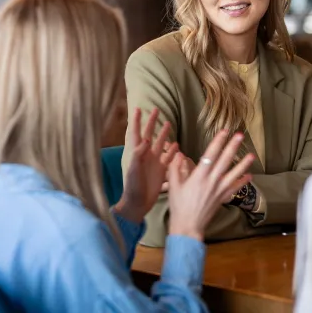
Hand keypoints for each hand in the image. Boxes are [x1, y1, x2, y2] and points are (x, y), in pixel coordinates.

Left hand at [115, 108, 177, 223]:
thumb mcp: (134, 169)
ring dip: (164, 134)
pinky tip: (178, 145)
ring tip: (169, 124)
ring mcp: (154, 162)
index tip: (139, 109)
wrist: (138, 203)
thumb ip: (139, 154)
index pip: (137, 132)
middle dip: (152, 122)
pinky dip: (173, 151)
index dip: (138, 121)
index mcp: (137, 153)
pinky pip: (168, 157)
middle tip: (157, 110)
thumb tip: (147, 140)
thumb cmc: (133, 186)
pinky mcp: (161, 170)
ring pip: (160, 144)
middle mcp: (146, 155)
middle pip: (150, 134)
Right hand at [167, 131, 254, 240]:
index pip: (211, 154)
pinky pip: (235, 188)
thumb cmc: (179, 206)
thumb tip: (178, 153)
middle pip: (225, 160)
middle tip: (240, 136)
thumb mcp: (173, 186)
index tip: (224, 132)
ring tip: (251, 155)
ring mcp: (219, 190)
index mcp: (199, 176)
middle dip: (233, 146)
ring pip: (234, 174)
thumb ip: (175, 168)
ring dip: (243, 164)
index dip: (218, 142)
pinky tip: (249, 175)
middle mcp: (212, 181)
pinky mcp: (223, 198)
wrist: (188, 226)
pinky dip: (243, 182)